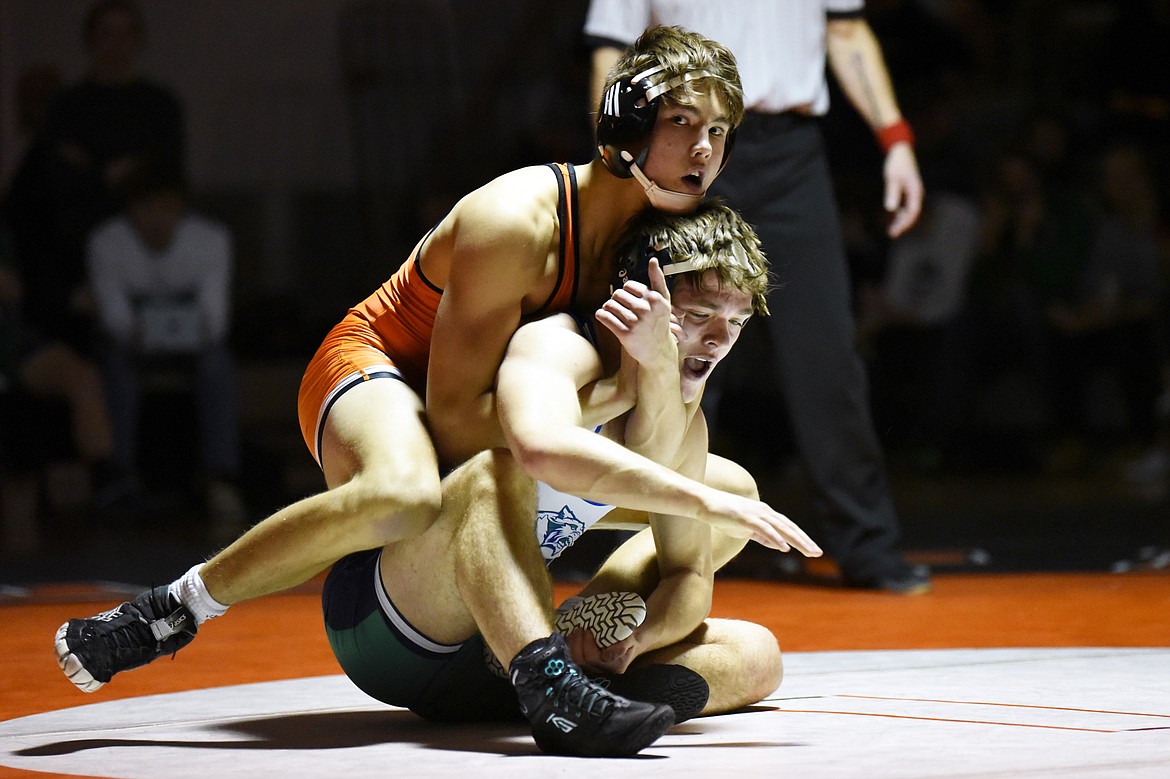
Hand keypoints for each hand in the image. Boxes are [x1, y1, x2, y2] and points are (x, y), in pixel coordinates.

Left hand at [565, 626, 637, 675]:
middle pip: (583, 661)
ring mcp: (595, 670)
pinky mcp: (588, 666)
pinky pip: (575, 660)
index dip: (587, 644)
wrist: (629, 644)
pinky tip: (571, 638)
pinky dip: (571, 648)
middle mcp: (604, 671)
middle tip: (580, 629)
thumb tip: (606, 656)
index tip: (588, 631)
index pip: (594, 658)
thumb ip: (622, 647)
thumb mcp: (630, 640)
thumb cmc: (630, 639)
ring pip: (577, 662)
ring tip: (574, 632)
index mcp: (615, 666)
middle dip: (578, 643)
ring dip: (572, 646)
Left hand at [595, 258, 677, 367]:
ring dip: (608, 308)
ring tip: (614, 314)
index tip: (630, 301)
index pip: (628, 286)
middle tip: (621, 309)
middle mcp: (646, 310)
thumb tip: (653, 260)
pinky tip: (604, 317)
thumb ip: (658, 279)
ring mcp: (636, 323)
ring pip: (609, 305)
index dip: (626, 292)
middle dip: (616, 300)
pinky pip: (605, 317)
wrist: (658, 351)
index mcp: (654, 299)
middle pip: (617, 294)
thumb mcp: (664, 301)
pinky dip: (601, 315)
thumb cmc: (659, 323)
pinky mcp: (625, 334)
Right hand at [696, 488, 822, 556]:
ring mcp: (755, 514)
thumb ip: (762, 536)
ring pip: (781, 528)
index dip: (802, 538)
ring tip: (808, 551)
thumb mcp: (746, 528)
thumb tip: (778, 545)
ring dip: (796, 540)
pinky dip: (775, 538)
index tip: (813, 549)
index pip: (788, 527)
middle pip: (789, 527)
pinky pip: (763, 529)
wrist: (705, 503)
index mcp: (766, 514)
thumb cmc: (724, 515)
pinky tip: (784, 547)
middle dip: (804, 540)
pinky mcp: (745, 518)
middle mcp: (764, 512)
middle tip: (818, 552)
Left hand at [884, 143, 923, 237]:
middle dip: (903, 225)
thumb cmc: (896, 164)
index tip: (896, 230)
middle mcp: (917, 194)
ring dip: (901, 221)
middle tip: (892, 234)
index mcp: (915, 191)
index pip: (913, 212)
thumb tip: (891, 209)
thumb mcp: (892, 178)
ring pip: (910, 212)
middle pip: (912, 214)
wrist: (900, 151)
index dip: (905, 223)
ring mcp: (913, 193)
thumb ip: (892, 193)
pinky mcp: (909, 192)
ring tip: (891, 230)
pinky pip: (906, 207)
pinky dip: (900, 214)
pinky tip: (892, 218)